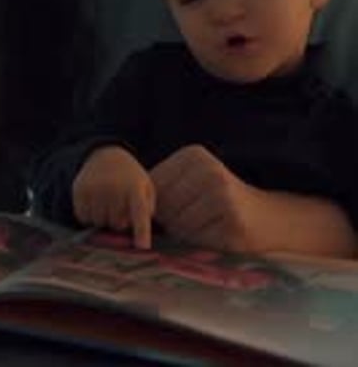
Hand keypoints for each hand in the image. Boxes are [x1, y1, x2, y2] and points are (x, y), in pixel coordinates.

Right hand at [73, 146, 154, 248]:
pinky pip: (83, 218)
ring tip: (107, 201)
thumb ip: (146, 211)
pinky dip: (89, 215)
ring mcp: (95, 189)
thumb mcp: (146, 188)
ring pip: (99, 223)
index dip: (141, 231)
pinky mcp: (79, 192)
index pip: (139, 213)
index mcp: (135, 188)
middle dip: (120, 220)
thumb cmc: (130, 178)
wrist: (105, 155)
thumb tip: (137, 236)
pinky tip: (95, 202)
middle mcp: (114, 188)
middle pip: (116, 225)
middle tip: (120, 204)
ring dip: (104, 218)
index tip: (143, 247)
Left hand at [150, 145, 271, 251]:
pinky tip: (217, 234)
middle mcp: (208, 170)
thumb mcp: (193, 182)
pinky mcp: (233, 221)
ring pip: (178, 226)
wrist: (269, 217)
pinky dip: (201, 244)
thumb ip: (165, 189)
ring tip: (206, 226)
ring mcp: (222, 195)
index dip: (156, 205)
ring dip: (185, 235)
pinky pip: (197, 240)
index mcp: (194, 155)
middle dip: (170, 221)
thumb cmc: (221, 201)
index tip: (173, 210)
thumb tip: (129, 209)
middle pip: (163, 206)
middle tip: (193, 221)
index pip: (152, 185)